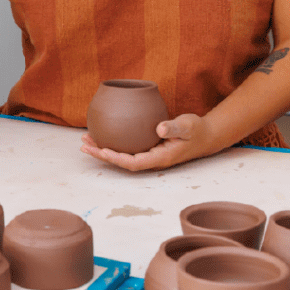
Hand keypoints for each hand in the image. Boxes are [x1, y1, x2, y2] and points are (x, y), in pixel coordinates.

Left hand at [79, 114, 212, 171]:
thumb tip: (158, 128)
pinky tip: (102, 133)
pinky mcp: (147, 147)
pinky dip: (112, 142)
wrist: (205, 135)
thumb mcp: (188, 126)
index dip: (116, 158)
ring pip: (122, 155)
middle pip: (122, 161)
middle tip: (84, 144)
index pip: (134, 162)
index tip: (101, 150)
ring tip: (86, 139)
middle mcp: (152, 159)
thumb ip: (174, 127)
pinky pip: (127, 148)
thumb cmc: (197, 130)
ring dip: (103, 148)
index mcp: (161, 157)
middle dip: (102, 154)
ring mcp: (149, 154)